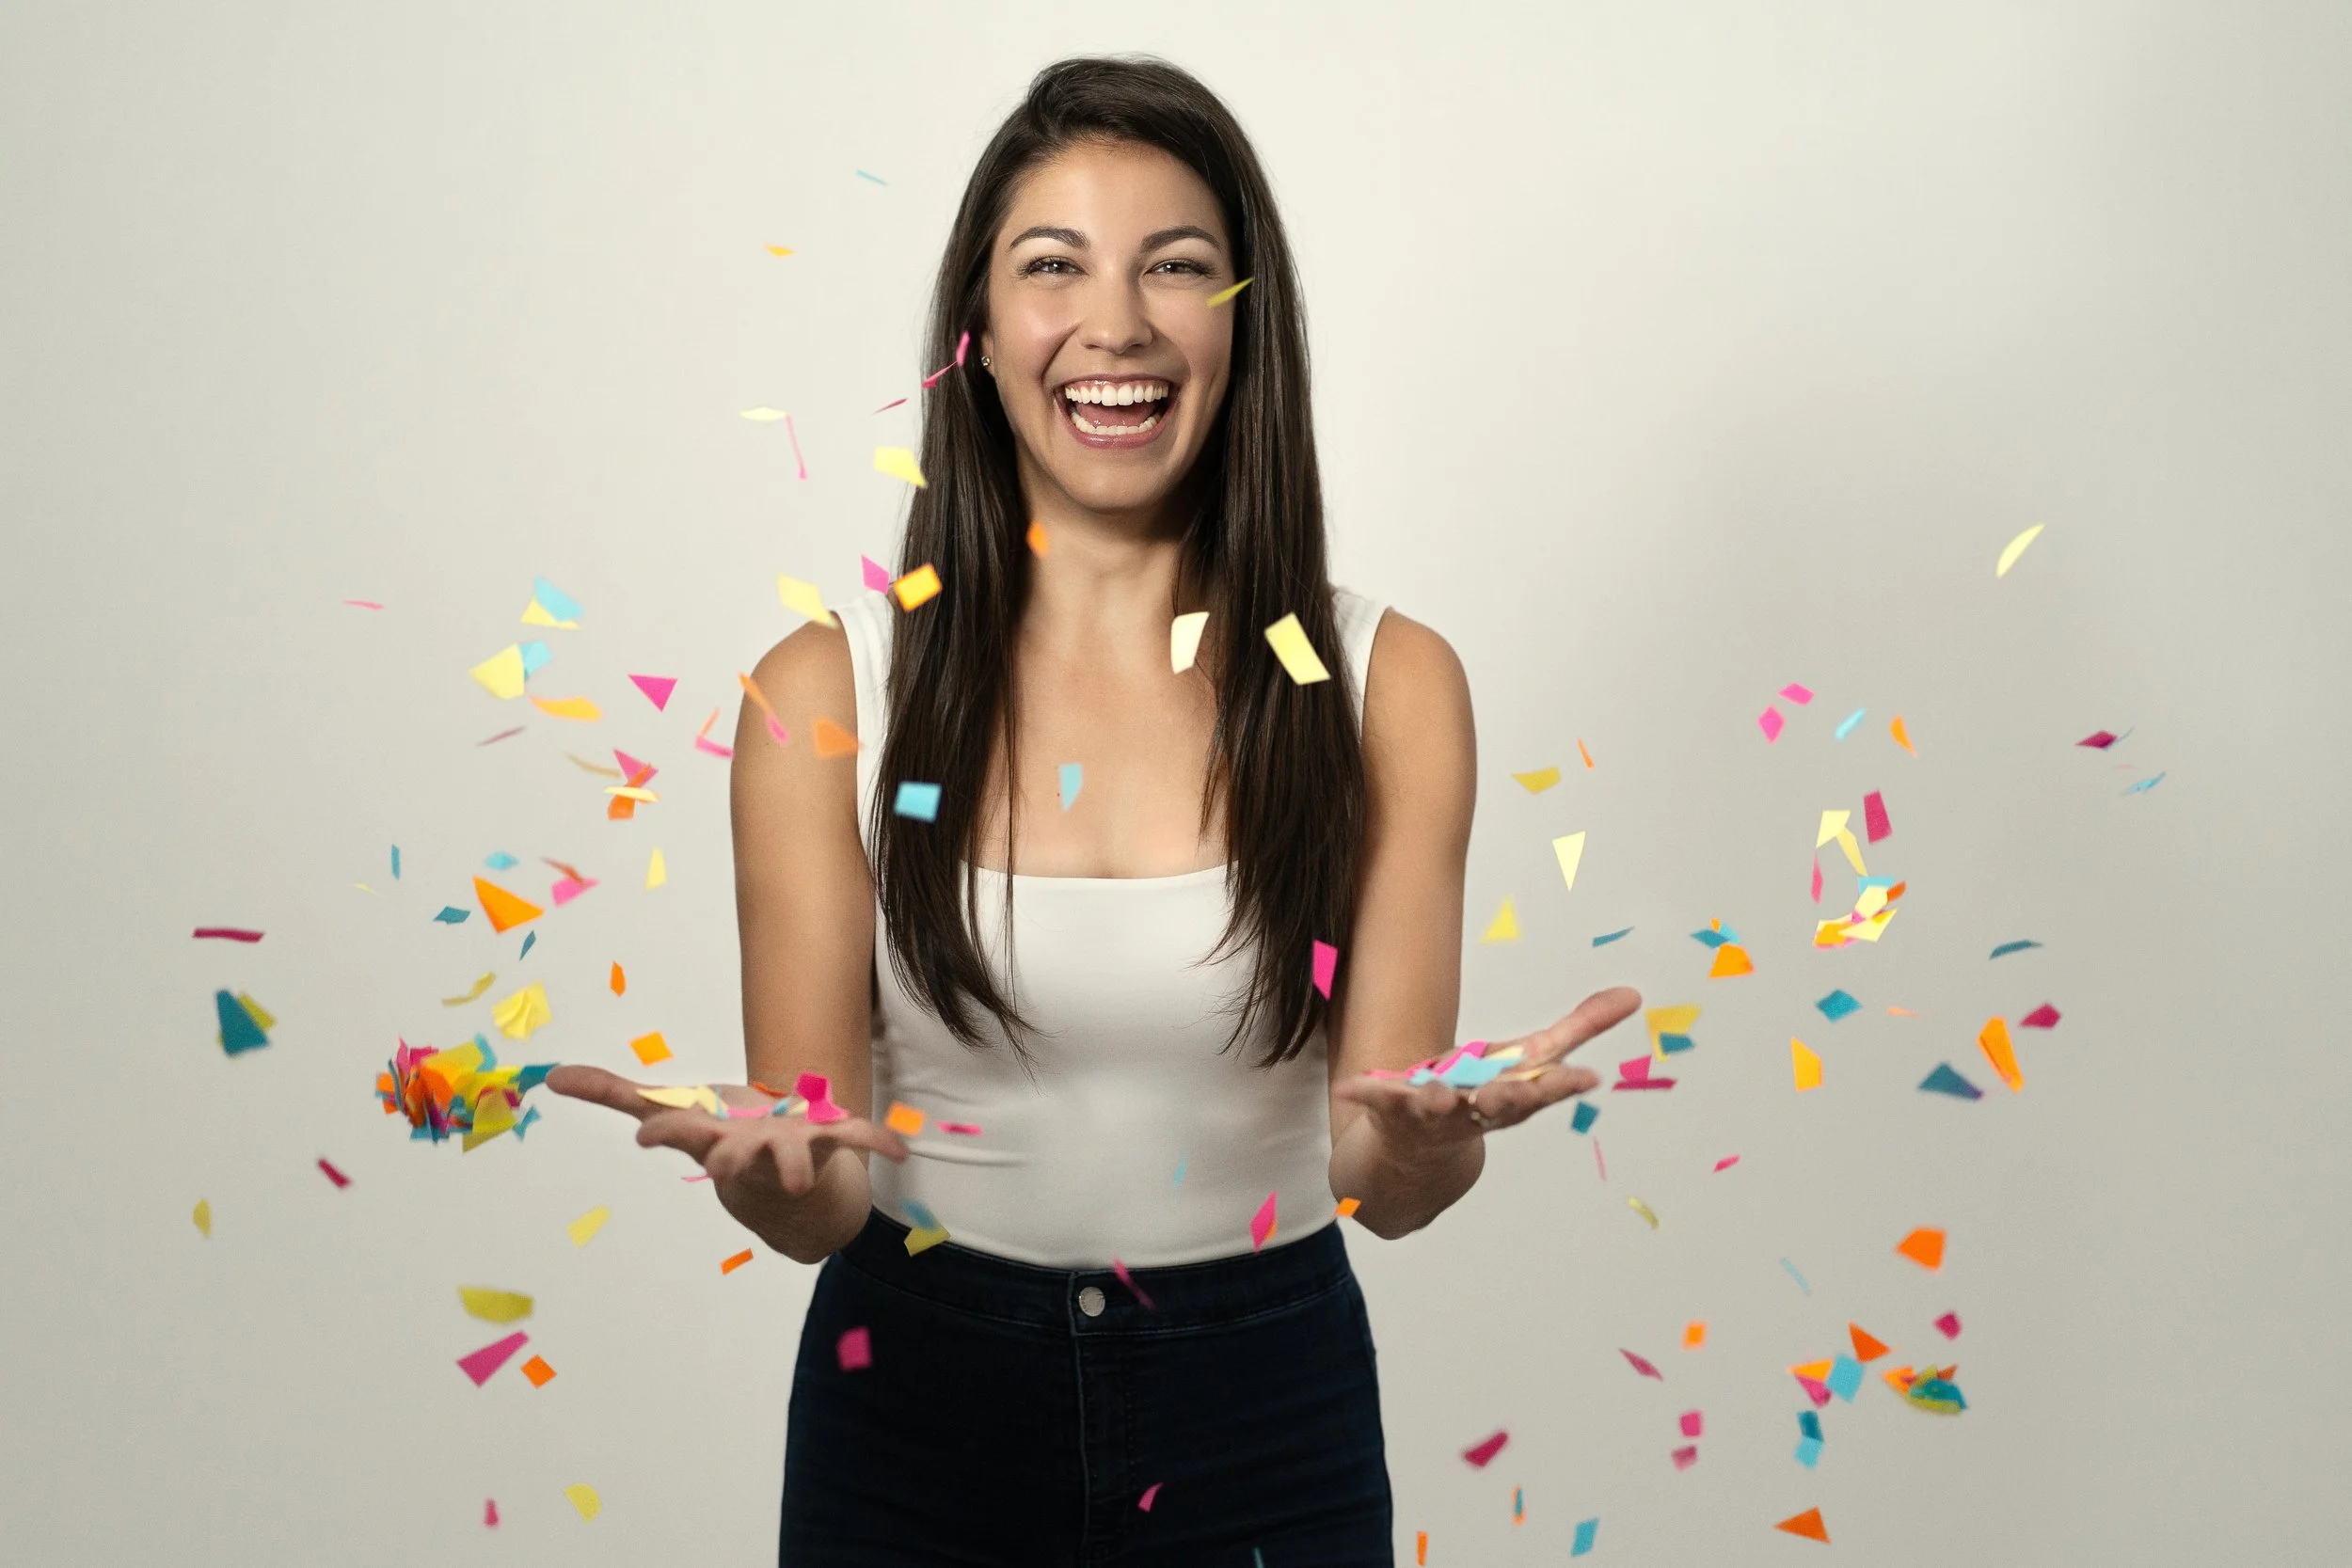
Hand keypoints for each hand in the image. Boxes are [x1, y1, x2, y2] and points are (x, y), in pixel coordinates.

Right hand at [546, 1064, 908, 1248]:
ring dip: (797, 1166)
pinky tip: (898, 1148)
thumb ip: (617, 1095)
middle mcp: (749, 1154)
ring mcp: (793, 1152)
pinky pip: (857, 1141)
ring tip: (803, 1176)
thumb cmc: (728, 1142)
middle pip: (736, 1159)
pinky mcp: (832, 1141)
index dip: (666, 1133)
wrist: (793, 1200)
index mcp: (711, 1141)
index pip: (680, 1135)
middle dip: (729, 1161)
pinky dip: (877, 1142)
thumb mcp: (673, 1111)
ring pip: (794, 1158)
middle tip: (720, 1168)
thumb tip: (550, 1077)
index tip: (650, 1137)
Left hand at [1332, 985, 1640, 1146]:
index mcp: (1511, 1097)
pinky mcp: (1392, 1113)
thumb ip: (1579, 1028)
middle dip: (1505, 1101)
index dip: (1562, 1086)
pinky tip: (1350, 1086)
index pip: (1542, 1093)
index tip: (1587, 1079)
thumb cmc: (1481, 1097)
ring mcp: (1433, 1117)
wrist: (1417, 1161)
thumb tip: (1634, 994)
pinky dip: (1365, 1094)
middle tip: (1513, 1094)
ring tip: (1434, 1093)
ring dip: (1436, 1102)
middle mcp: (1475, 1112)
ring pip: (1437, 1110)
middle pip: (1494, 1109)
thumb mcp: (1531, 1059)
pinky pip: (1378, 1102)